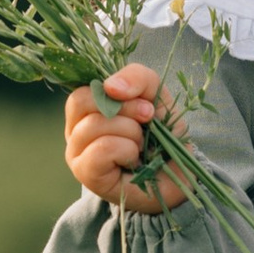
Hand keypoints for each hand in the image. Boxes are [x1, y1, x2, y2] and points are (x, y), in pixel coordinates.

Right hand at [63, 63, 183, 213]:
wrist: (177, 174)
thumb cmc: (162, 135)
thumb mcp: (155, 95)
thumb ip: (137, 77)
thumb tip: (110, 86)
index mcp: (87, 107)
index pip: (85, 87)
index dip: (117, 90)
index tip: (147, 105)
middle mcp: (75, 128)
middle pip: (82, 101)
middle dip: (125, 109)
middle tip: (147, 121)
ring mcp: (76, 152)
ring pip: (94, 125)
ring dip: (130, 132)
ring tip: (141, 145)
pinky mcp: (85, 172)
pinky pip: (101, 149)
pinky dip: (126, 150)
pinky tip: (133, 159)